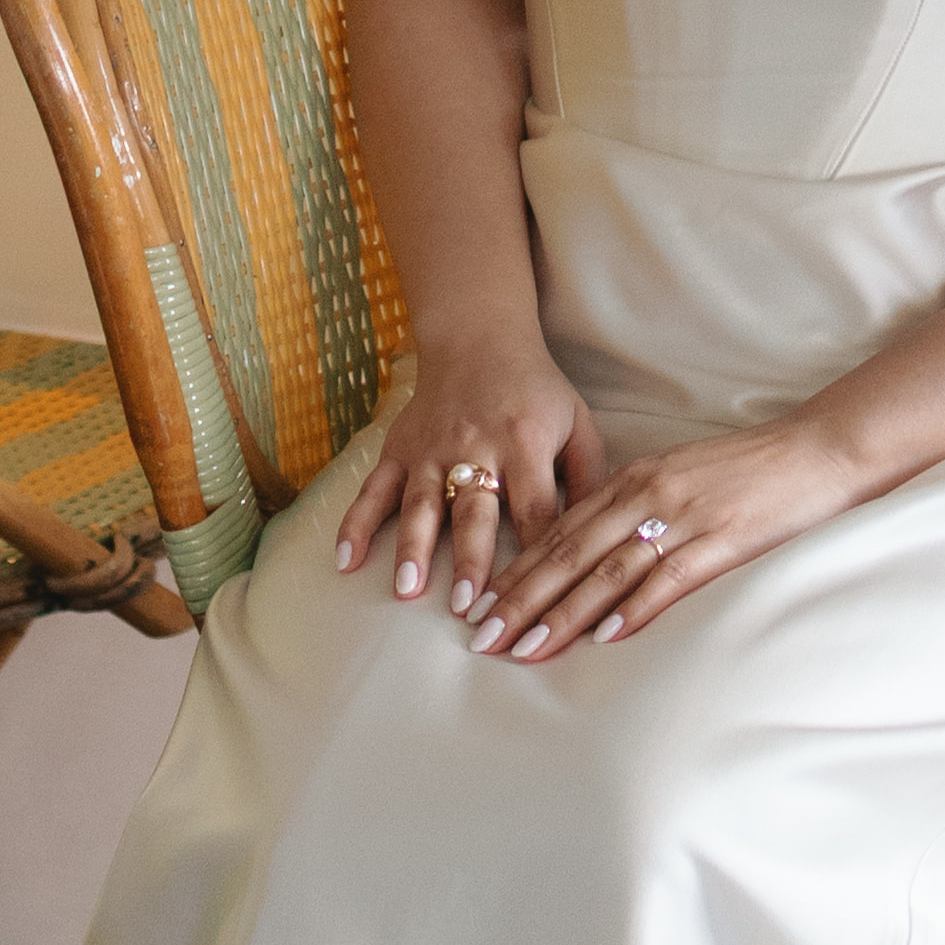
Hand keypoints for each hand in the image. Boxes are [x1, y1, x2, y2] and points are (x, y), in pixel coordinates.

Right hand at [336, 353, 598, 613]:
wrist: (477, 339)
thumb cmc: (536, 390)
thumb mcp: (578, 423)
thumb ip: (590, 478)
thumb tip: (597, 537)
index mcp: (525, 442)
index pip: (535, 507)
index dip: (536, 553)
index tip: (535, 598)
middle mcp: (476, 447)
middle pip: (474, 510)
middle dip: (469, 558)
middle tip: (466, 606)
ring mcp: (431, 449)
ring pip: (421, 502)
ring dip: (413, 546)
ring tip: (407, 590)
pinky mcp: (399, 448)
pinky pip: (374, 488)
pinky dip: (356, 523)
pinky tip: (346, 560)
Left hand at [480, 411, 878, 661]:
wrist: (816, 450)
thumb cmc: (749, 469)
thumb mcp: (679, 476)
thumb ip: (636, 508)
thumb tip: (595, 552)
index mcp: (634, 478)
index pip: (561, 531)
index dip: (519, 572)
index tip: (483, 606)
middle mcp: (647, 495)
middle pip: (569, 554)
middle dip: (521, 599)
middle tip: (482, 638)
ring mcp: (683, 518)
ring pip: (607, 571)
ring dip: (562, 613)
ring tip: (525, 648)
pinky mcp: (720, 540)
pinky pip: (667, 579)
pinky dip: (633, 609)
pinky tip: (604, 637)